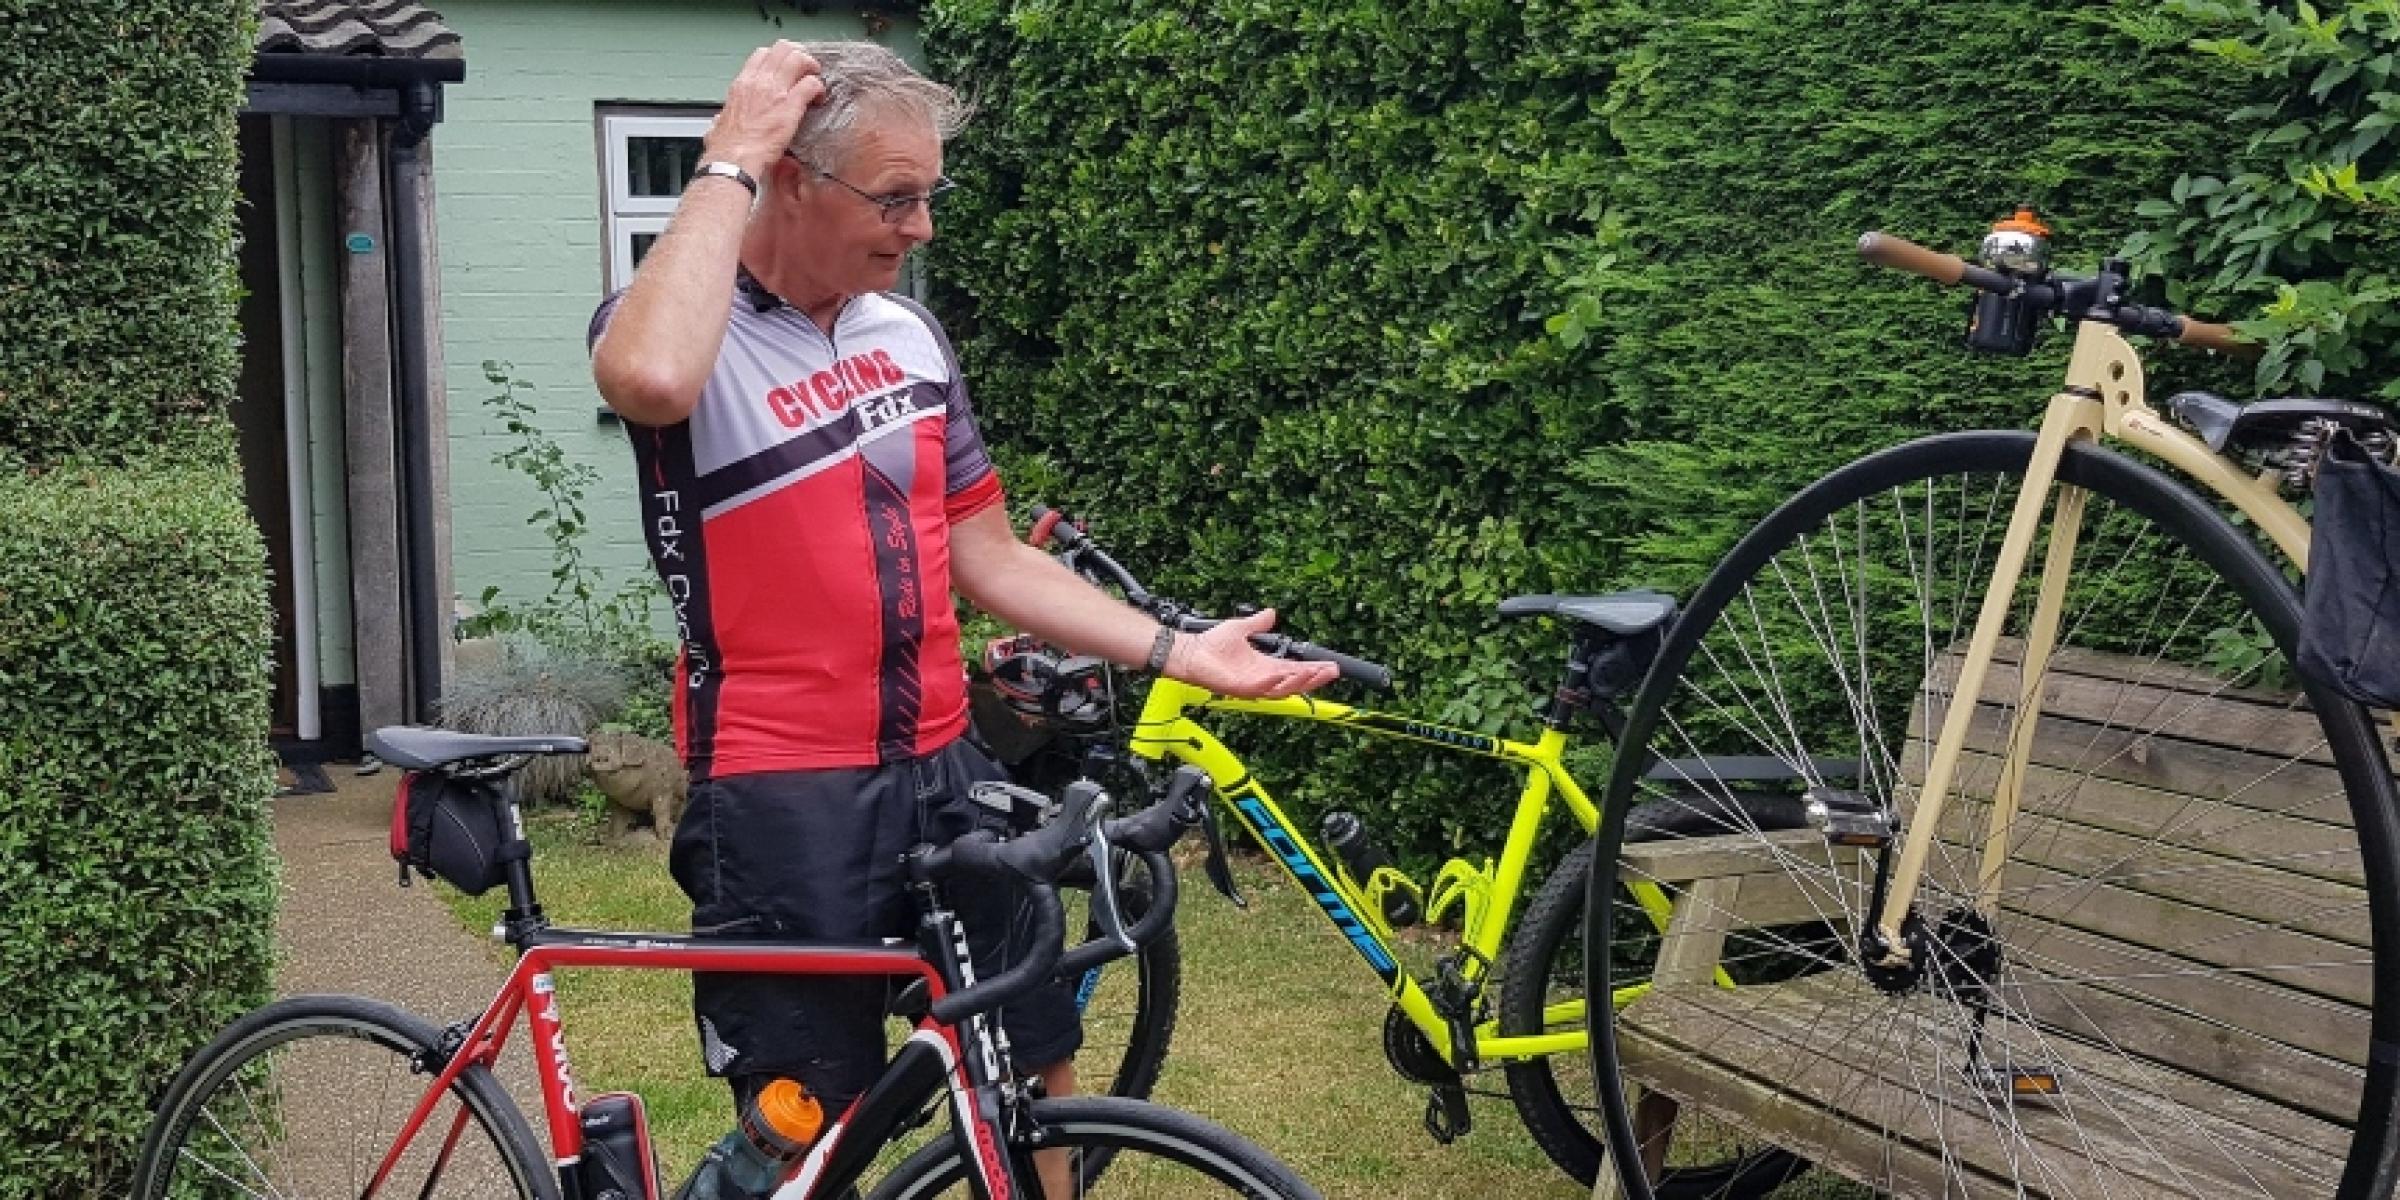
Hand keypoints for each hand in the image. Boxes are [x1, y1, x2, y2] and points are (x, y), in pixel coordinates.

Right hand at [704, 41, 827, 177]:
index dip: (779, 57)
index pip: (762, 54)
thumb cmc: (726, 148)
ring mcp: (775, 91)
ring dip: (811, 67)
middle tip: (806, 70)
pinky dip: (819, 88)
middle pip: (783, 49)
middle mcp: (759, 82)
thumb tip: (719, 121)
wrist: (733, 160)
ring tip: (815, 80)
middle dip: (799, 55)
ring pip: (798, 58)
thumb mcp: (718, 125)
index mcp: (742, 85)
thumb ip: (721, 119)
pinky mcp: (790, 106)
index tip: (787, 68)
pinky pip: (811, 84)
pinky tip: (819, 99)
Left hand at [1163, 609, 1340, 699]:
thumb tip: (1271, 613)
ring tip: (1317, 674)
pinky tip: (1286, 676)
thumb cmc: (1209, 644)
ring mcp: (1251, 685)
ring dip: (1300, 682)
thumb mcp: (1240, 628)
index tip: (1330, 664)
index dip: (1312, 668)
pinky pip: (1261, 689)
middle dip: (1314, 677)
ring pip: (1283, 689)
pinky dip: (1275, 683)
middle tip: (1331, 671)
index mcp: (1264, 666)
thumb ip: (1257, 623)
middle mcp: (1261, 678)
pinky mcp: (1239, 688)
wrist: (1188, 652)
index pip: (1294, 670)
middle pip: (1294, 682)